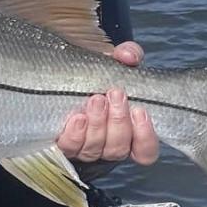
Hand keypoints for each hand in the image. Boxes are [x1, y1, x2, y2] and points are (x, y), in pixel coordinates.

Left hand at [56, 40, 159, 165]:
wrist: (61, 73)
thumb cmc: (96, 74)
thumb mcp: (115, 61)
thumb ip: (128, 54)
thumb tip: (128, 56)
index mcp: (127, 132)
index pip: (145, 151)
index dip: (145, 137)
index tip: (140, 111)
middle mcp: (106, 145)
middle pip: (118, 148)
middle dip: (118, 121)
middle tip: (115, 94)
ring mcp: (84, 147)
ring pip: (96, 148)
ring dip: (98, 123)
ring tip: (95, 99)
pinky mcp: (62, 144)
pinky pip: (70, 147)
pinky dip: (75, 134)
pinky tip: (78, 117)